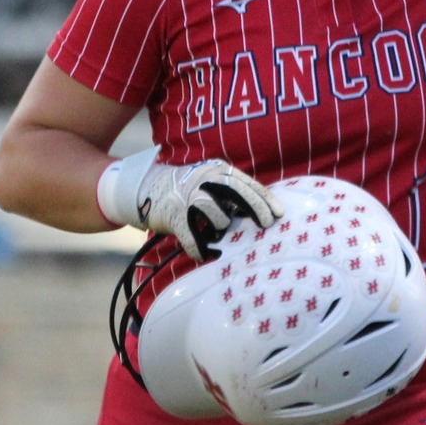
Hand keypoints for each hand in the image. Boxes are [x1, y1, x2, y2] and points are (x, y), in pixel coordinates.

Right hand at [97, 148, 282, 261]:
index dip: (263, 199)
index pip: (246, 183)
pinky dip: (200, 249)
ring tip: (220, 231)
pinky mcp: (173, 215)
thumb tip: (259, 212)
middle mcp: (203, 179)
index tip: (278, 214)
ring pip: (214, 212)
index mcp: (217, 170)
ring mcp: (187, 196)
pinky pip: (192, 237)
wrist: (147, 187)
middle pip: (235, 192)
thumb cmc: (188, 188)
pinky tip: (207, 255)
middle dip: (254, 209)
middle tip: (267, 225)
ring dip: (221, 225)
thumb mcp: (211, 180)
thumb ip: (231, 192)